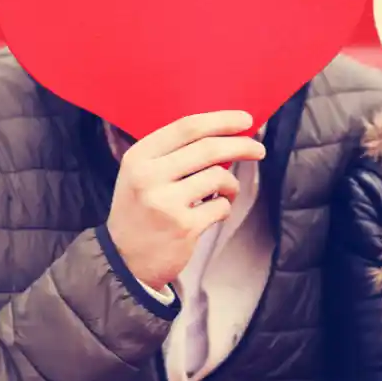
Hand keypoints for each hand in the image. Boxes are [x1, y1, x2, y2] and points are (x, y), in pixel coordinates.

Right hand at [107, 111, 265, 291]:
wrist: (123, 260)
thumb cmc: (140, 210)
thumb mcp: (141, 173)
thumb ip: (173, 153)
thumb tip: (224, 133)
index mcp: (139, 157)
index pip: (187, 127)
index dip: (221, 120)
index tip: (245, 119)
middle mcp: (149, 176)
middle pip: (209, 149)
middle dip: (241, 145)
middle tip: (258, 149)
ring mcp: (166, 203)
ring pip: (219, 177)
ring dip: (231, 183)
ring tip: (227, 191)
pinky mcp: (184, 227)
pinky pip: (221, 206)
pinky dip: (225, 206)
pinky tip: (213, 211)